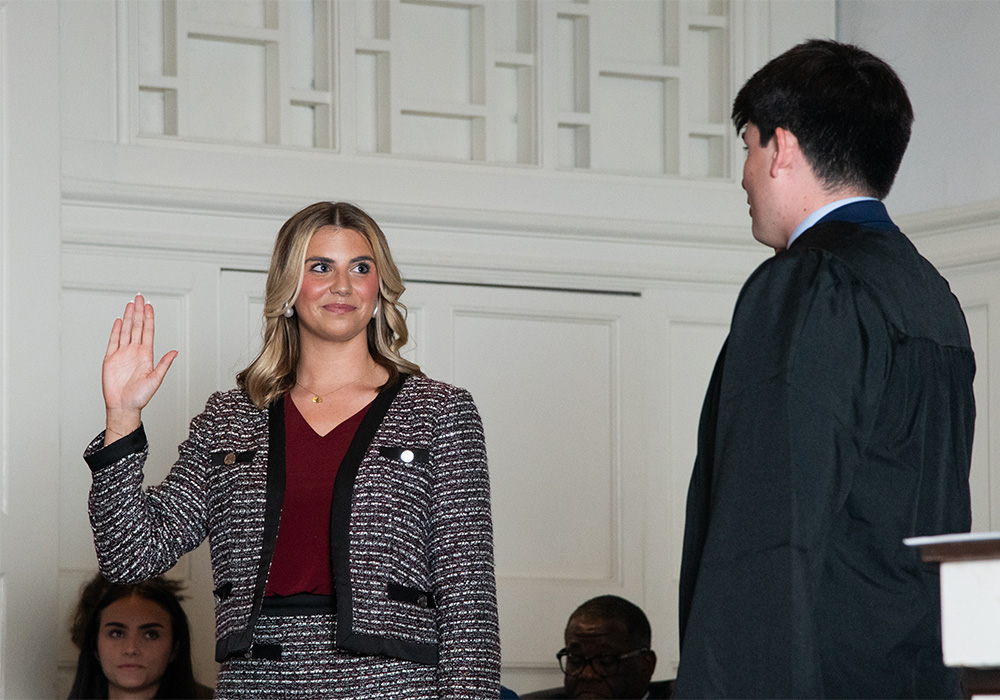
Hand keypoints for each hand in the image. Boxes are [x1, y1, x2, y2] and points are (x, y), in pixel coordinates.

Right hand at [102, 294, 177, 440]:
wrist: (123, 406)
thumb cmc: (140, 397)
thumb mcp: (155, 380)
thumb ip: (164, 364)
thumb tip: (175, 352)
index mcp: (146, 355)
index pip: (148, 331)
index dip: (149, 318)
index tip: (150, 306)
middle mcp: (135, 351)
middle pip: (137, 326)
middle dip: (139, 311)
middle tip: (140, 297)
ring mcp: (122, 354)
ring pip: (125, 331)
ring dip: (128, 317)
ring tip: (131, 304)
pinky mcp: (110, 359)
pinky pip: (113, 341)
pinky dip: (115, 330)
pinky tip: (118, 321)